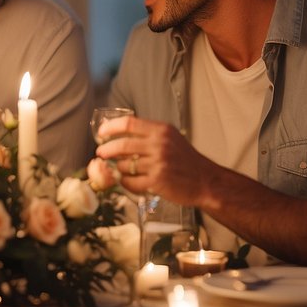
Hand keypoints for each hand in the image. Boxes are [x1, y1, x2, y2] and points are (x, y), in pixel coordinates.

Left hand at [95, 115, 215, 204]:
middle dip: (106, 150)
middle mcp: (159, 145)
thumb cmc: (186, 160)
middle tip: (101, 153)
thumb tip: (119, 131)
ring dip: (118, 169)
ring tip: (121, 170)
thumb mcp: (171, 138)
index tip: (101, 133)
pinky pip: (130, 182)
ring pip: (124, 165)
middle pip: (122, 145)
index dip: (110, 128)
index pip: (128, 124)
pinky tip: (128, 181)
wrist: (206, 181)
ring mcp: (157, 164)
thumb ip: (149, 133)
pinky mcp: (156, 182)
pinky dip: (125, 183)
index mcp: (161, 131)